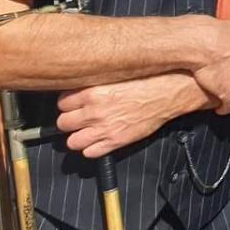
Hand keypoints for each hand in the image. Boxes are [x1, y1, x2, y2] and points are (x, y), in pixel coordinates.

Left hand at [56, 73, 203, 157]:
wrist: (168, 93)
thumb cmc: (147, 82)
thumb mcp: (116, 77)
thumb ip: (94, 85)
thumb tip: (78, 89)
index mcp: (93, 92)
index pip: (61, 102)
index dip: (68, 104)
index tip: (73, 104)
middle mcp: (95, 111)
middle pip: (63, 123)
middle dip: (70, 121)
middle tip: (79, 118)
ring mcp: (104, 128)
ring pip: (72, 141)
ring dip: (78, 137)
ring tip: (87, 131)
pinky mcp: (115, 141)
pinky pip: (89, 153)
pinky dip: (91, 149)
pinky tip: (99, 140)